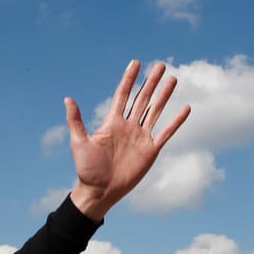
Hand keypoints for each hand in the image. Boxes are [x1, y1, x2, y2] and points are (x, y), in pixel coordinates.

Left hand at [67, 60, 190, 218]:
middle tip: (161, 65)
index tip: (136, 62)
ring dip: (164, 95)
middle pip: (142, 99)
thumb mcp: (78, 142)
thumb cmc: (86, 169)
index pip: (123, 95)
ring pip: (155, 111)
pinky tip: (185, 108)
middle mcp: (128, 127)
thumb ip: (76, 121)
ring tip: (173, 79)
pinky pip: (166, 132)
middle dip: (151, 82)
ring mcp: (141, 137)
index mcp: (112, 123)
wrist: (99, 191)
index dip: (129, 79)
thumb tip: (67, 99)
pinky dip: (176, 121)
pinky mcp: (150, 150)